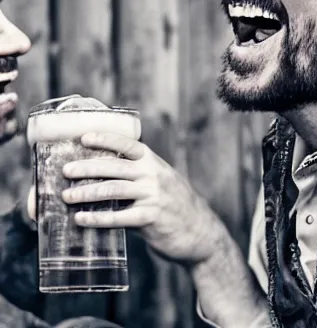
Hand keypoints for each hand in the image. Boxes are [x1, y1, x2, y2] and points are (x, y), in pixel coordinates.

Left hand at [60, 132, 226, 264]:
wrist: (200, 230)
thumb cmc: (175, 204)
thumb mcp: (162, 181)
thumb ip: (138, 176)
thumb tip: (103, 176)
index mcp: (154, 162)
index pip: (128, 144)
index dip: (106, 139)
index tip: (84, 137)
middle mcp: (154, 175)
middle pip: (115, 167)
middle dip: (87, 167)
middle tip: (66, 170)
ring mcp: (153, 195)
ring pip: (113, 190)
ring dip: (86, 193)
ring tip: (67, 196)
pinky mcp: (151, 217)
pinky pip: (119, 217)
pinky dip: (97, 218)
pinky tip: (82, 219)